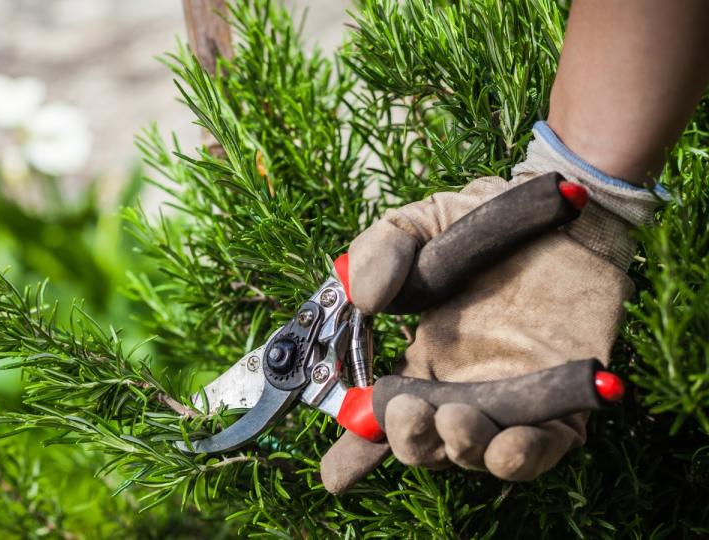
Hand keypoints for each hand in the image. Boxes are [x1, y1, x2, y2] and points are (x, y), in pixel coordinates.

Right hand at [321, 123, 663, 492]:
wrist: (562, 209)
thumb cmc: (482, 218)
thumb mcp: (415, 225)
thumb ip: (378, 251)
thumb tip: (364, 299)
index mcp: (421, 361)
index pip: (381, 417)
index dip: (356, 452)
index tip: (335, 474)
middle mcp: (461, 388)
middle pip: (425, 444)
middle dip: (410, 441)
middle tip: (412, 412)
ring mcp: (511, 398)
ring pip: (478, 452)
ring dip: (462, 447)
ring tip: (459, 419)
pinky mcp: (563, 401)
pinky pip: (545, 446)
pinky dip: (525, 455)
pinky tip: (511, 444)